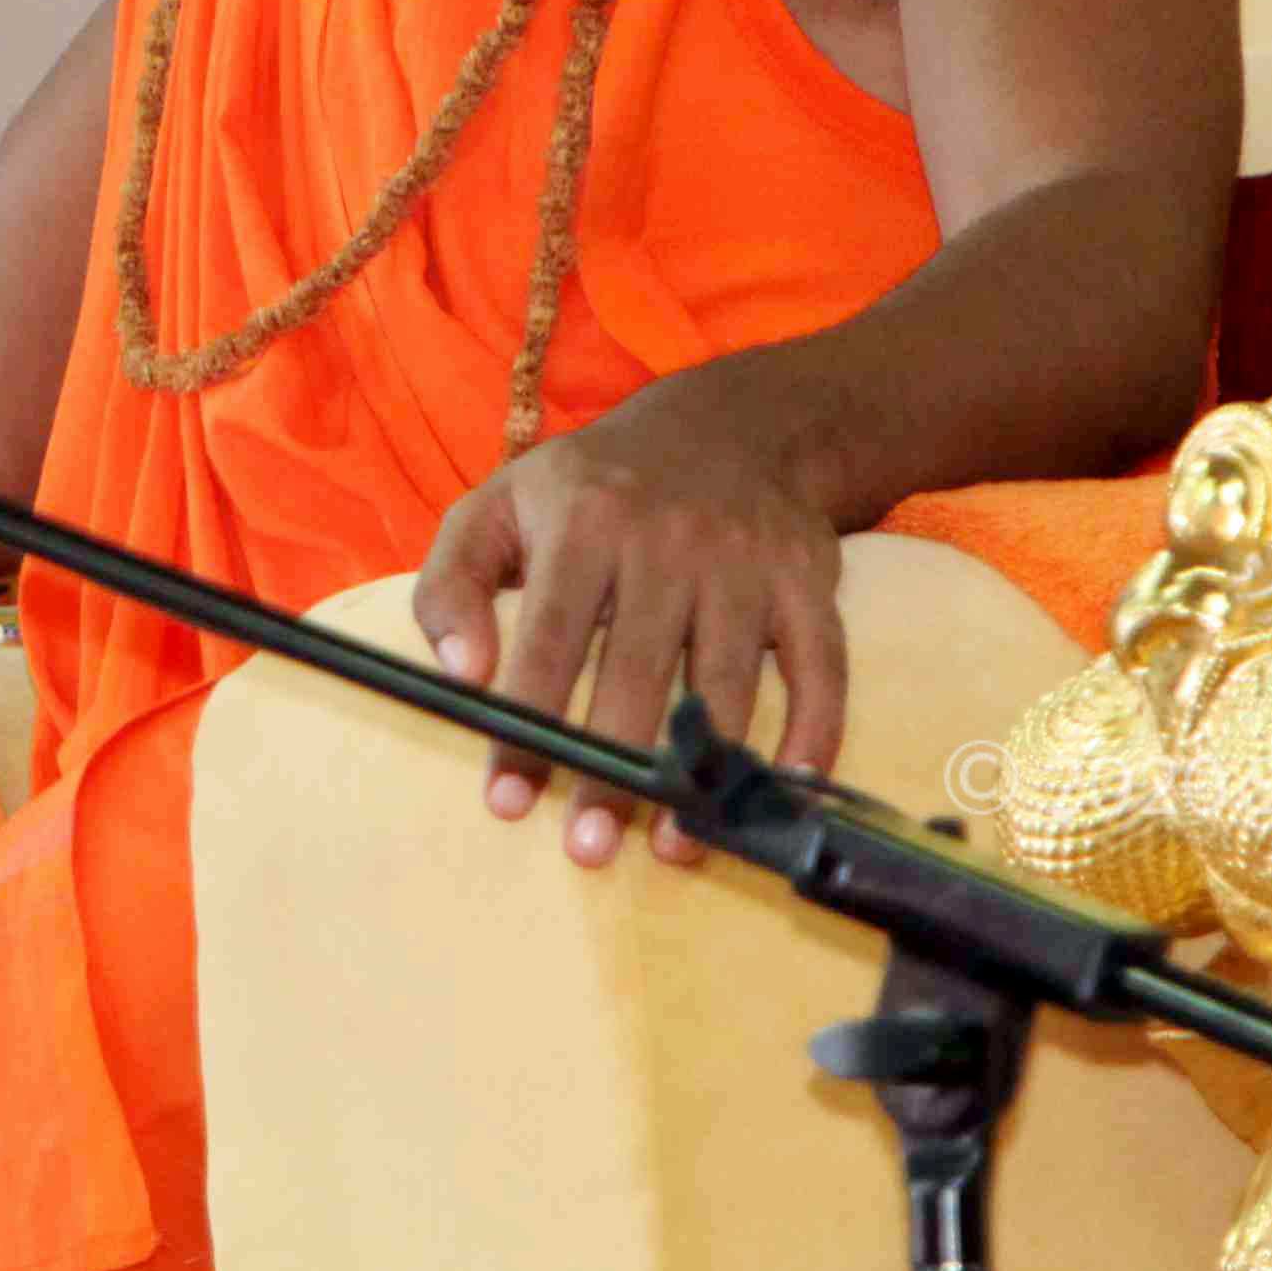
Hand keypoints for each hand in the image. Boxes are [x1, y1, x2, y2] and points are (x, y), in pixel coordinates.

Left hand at [409, 379, 846, 866]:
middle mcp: (667, 539)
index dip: (527, 722)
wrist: (728, 423)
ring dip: (702, 772)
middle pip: (638, 670)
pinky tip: (781, 791)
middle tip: (588, 847)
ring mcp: (744, 561)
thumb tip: (462, 674)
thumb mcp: (497, 505)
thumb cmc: (591, 487)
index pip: (549, 638)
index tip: (508, 800)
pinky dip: (812, 733)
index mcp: (584, 521)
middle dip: (612, 768)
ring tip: (675, 845)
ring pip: (725, 681)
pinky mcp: (807, 581)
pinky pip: (819, 667)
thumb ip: (451, 585)